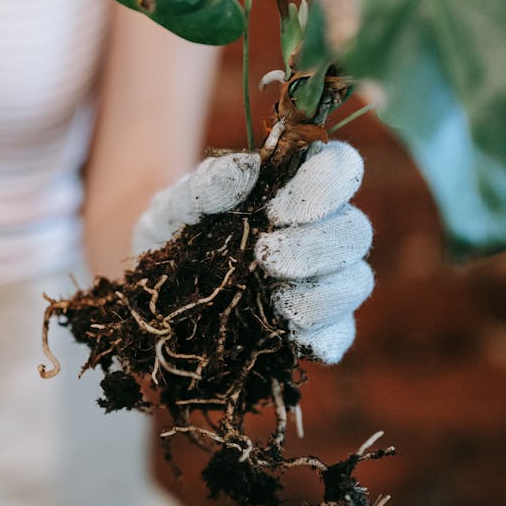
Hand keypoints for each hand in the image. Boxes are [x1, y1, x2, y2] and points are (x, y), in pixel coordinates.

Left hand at [131, 141, 371, 363]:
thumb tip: (247, 168)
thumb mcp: (176, 206)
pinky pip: (338, 334)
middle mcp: (317, 234)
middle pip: (354, 232)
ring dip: (322, 292)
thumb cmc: (173, 235)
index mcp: (294, 190)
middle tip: (266, 256)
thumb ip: (207, 184)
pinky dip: (325, 336)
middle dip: (317, 246)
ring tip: (277, 299)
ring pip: (355, 282)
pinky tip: (294, 334)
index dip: (327, 183)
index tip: (279, 209)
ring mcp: (318, 283)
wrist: (151, 292)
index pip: (340, 168)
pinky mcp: (309, 329)